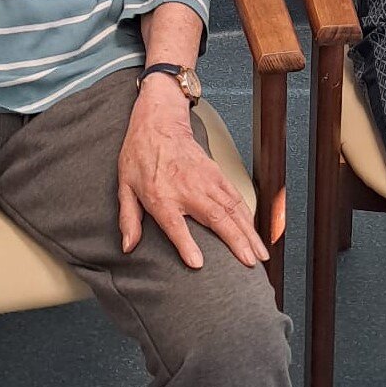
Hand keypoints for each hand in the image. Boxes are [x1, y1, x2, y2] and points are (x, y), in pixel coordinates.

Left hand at [117, 80, 268, 269]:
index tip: (198, 263)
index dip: (186, 245)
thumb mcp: (125, 187)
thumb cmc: (140, 154)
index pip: (175, 225)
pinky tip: (254, 231)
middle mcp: (188, 190)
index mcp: (162, 197)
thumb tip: (128, 246)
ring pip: (234, 210)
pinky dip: (248, 216)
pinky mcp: (217, 174)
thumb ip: (128, 219)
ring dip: (249, 233)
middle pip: (217, 219)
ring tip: (260, 254)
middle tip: (250, 263)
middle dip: (237, 242)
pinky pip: (236, 198)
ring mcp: (207, 181)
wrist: (159, 123)